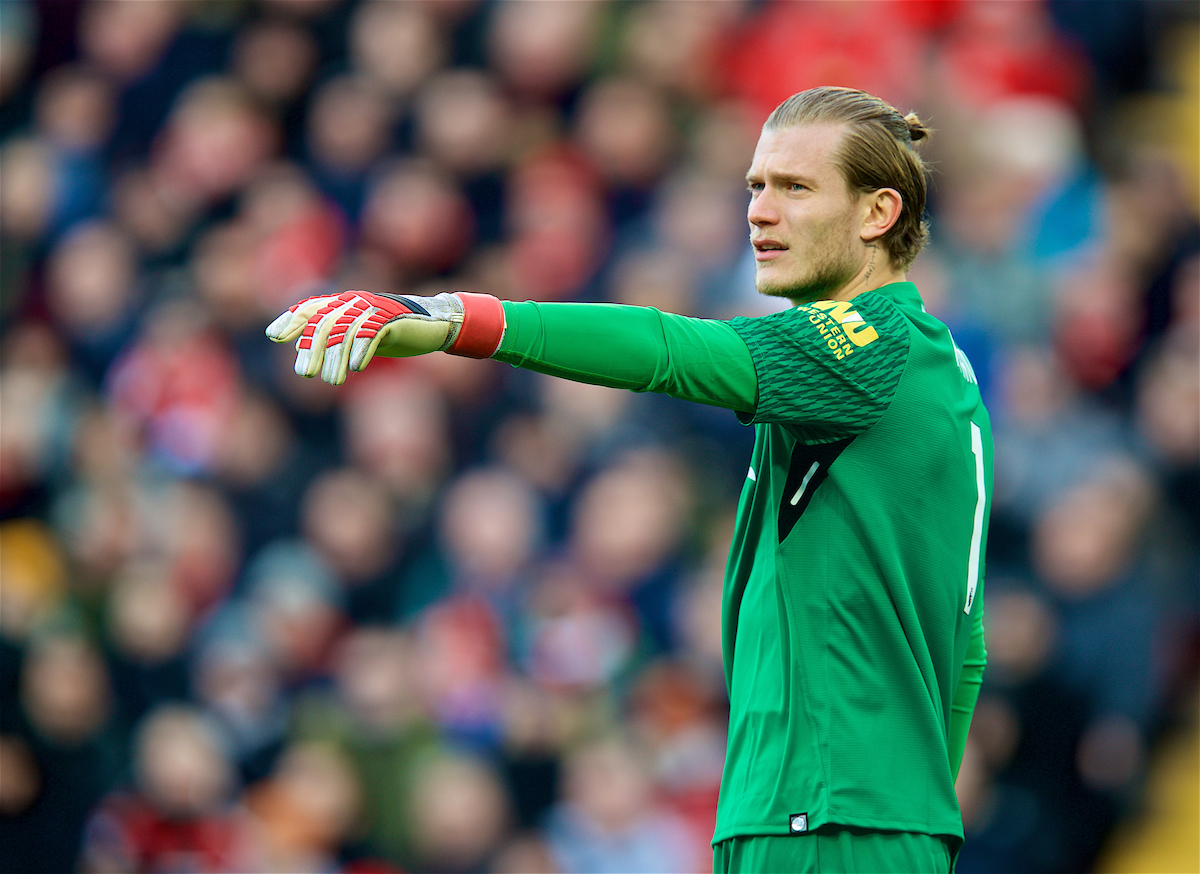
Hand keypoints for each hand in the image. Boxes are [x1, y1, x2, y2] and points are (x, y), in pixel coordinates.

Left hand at [265, 289, 504, 383]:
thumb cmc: (397, 333)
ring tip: (332, 381)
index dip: (292, 320)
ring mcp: (375, 309)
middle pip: (325, 322)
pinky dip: (361, 350)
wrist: (436, 325)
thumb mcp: (362, 338)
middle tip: (306, 374)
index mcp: (346, 304)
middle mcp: (357, 302)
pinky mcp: (394, 319)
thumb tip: (307, 357)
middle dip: (313, 348)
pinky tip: (355, 369)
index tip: (275, 336)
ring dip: (336, 357)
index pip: (311, 307)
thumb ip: (338, 341)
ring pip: (346, 330)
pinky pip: (372, 333)